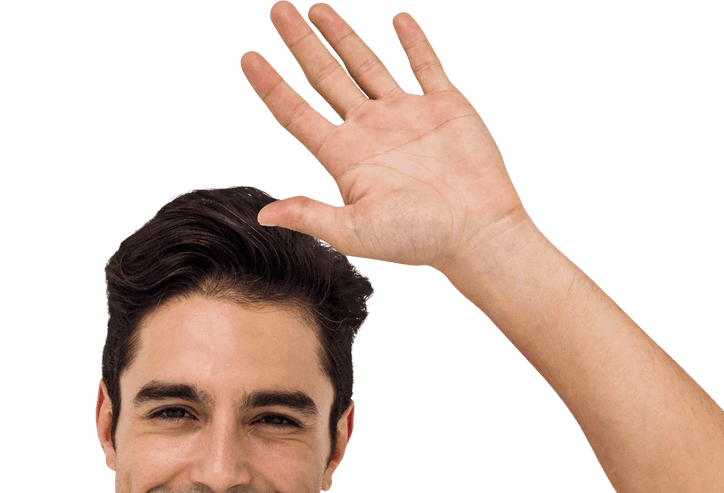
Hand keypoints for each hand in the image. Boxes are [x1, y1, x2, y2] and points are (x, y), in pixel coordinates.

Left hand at [241, 3, 530, 277]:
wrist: (476, 231)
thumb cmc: (417, 240)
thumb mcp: (354, 232)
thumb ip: (310, 216)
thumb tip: (262, 216)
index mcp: (345, 157)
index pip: (297, 113)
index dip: (271, 85)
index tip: (248, 57)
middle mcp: (370, 131)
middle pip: (325, 77)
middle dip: (301, 44)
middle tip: (277, 10)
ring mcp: (406, 116)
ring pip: (366, 64)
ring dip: (343, 36)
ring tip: (318, 10)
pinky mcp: (444, 107)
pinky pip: (425, 66)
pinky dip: (414, 42)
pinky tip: (399, 21)